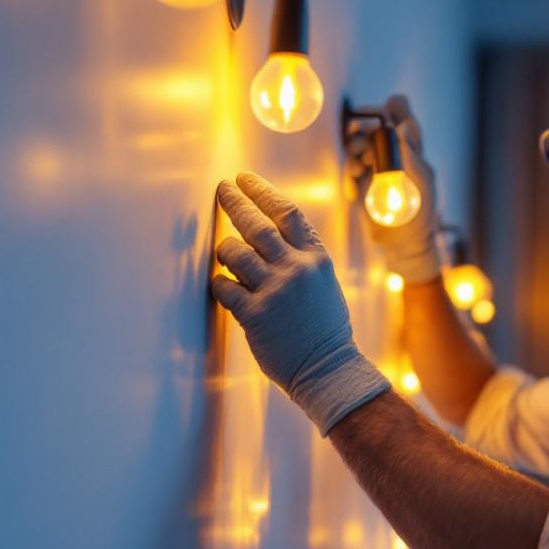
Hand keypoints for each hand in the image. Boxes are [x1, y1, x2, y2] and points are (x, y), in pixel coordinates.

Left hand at [211, 172, 391, 435]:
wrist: (328, 369)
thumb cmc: (324, 328)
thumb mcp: (324, 283)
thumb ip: (301, 257)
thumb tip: (273, 232)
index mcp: (316, 258)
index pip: (287, 212)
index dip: (263, 191)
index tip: (244, 178)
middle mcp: (296, 270)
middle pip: (257, 224)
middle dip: (235, 202)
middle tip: (221, 189)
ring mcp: (275, 292)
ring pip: (234, 253)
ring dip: (224, 249)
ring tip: (225, 251)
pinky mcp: (255, 315)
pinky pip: (224, 286)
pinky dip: (220, 282)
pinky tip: (223, 285)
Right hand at [345, 94, 441, 282]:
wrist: (404, 246)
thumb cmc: (421, 214)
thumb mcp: (423, 184)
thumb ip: (413, 156)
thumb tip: (403, 126)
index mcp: (412, 150)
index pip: (402, 117)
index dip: (391, 109)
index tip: (379, 111)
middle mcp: (392, 155)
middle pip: (372, 128)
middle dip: (362, 129)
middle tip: (357, 137)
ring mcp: (375, 169)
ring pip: (357, 147)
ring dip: (354, 153)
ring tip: (358, 171)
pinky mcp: (362, 184)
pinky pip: (350, 173)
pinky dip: (350, 180)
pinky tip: (356, 194)